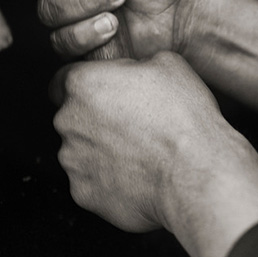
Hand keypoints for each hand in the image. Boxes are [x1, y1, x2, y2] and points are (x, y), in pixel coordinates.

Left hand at [50, 51, 232, 232]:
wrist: (194, 174)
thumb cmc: (182, 118)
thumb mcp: (167, 63)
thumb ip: (134, 63)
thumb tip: (132, 70)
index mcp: (81, 84)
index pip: (62, 80)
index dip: (85, 86)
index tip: (101, 94)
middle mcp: (67, 121)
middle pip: (72, 117)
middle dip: (94, 119)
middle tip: (131, 124)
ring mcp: (72, 160)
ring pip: (80, 151)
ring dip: (100, 151)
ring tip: (138, 153)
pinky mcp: (82, 193)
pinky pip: (90, 182)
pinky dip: (108, 181)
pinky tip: (136, 176)